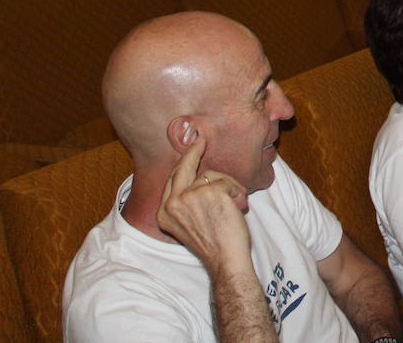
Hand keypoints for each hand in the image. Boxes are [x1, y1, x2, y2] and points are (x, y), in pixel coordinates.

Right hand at [156, 135, 252, 268]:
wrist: (226, 260)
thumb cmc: (215, 244)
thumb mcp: (191, 223)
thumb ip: (188, 203)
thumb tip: (198, 178)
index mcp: (163, 213)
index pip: (172, 181)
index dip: (182, 164)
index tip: (191, 150)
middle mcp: (171, 204)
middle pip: (182, 168)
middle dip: (193, 152)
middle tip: (201, 141)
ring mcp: (189, 197)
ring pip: (211, 175)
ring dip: (229, 186)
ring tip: (236, 205)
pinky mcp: (210, 191)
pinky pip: (227, 180)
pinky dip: (237, 191)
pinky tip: (239, 207)